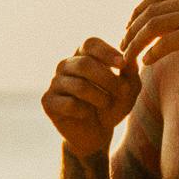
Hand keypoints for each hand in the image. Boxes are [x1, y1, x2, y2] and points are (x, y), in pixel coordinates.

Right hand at [42, 37, 139, 157]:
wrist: (96, 133)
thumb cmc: (112, 106)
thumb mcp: (128, 90)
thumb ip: (131, 72)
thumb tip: (128, 57)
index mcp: (83, 55)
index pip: (90, 44)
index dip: (106, 52)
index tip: (122, 65)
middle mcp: (66, 65)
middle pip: (84, 64)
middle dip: (108, 79)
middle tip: (123, 91)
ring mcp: (55, 82)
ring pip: (79, 86)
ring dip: (101, 98)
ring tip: (106, 104)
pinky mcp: (48, 101)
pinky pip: (70, 104)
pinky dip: (85, 111)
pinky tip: (87, 114)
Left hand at [121, 0, 178, 88]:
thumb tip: (153, 18)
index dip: (138, 11)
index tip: (127, 29)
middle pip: (153, 9)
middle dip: (133, 29)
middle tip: (122, 47)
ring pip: (155, 25)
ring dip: (137, 43)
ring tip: (128, 58)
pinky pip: (166, 42)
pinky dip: (153, 54)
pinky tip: (146, 63)